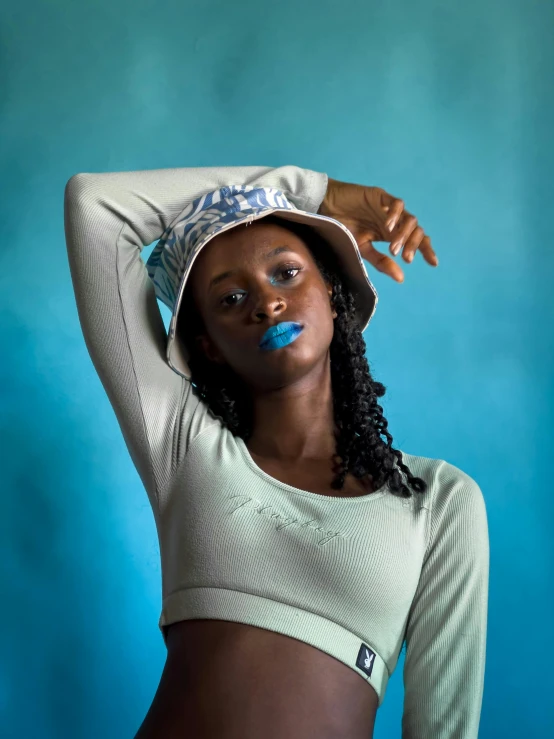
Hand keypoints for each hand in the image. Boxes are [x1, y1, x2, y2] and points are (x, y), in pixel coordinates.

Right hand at [318, 177, 437, 282]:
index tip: (433, 263)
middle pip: (417, 230)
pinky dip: (396, 215)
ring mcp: (389, 208)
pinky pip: (396, 204)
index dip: (426, 249)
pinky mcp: (381, 196)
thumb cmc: (343, 228)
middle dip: (416, 245)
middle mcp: (394, 221)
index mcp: (392, 234)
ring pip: (410, 219)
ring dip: (404, 235)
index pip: (416, 240)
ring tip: (393, 248)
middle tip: (406, 259)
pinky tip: (388, 226)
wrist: (326, 208)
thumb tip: (401, 278)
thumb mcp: (362, 250)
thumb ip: (381, 262)